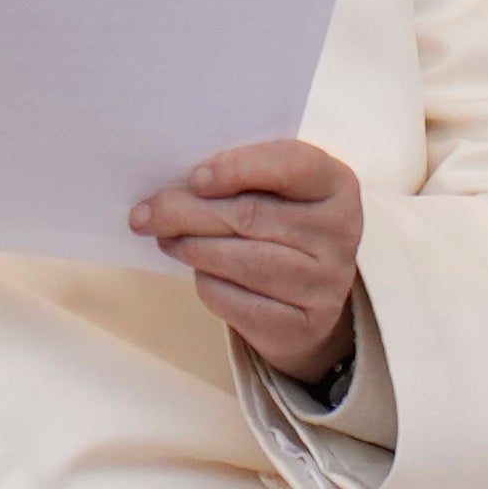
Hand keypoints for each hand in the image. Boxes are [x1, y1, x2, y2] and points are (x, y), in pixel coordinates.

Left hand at [130, 141, 362, 383]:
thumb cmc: (279, 225)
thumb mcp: (274, 191)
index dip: (238, 168)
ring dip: (192, 248)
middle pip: (252, 216)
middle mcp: (340, 233)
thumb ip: (239, 178)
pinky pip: (238, 301)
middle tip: (147, 214)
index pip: (291, 164)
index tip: (194, 177)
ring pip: (242, 261)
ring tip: (166, 239)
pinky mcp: (304, 324)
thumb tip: (175, 187)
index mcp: (335, 184)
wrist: (307, 297)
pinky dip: (208, 283)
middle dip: (188, 212)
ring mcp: (327, 283)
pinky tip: (197, 271)